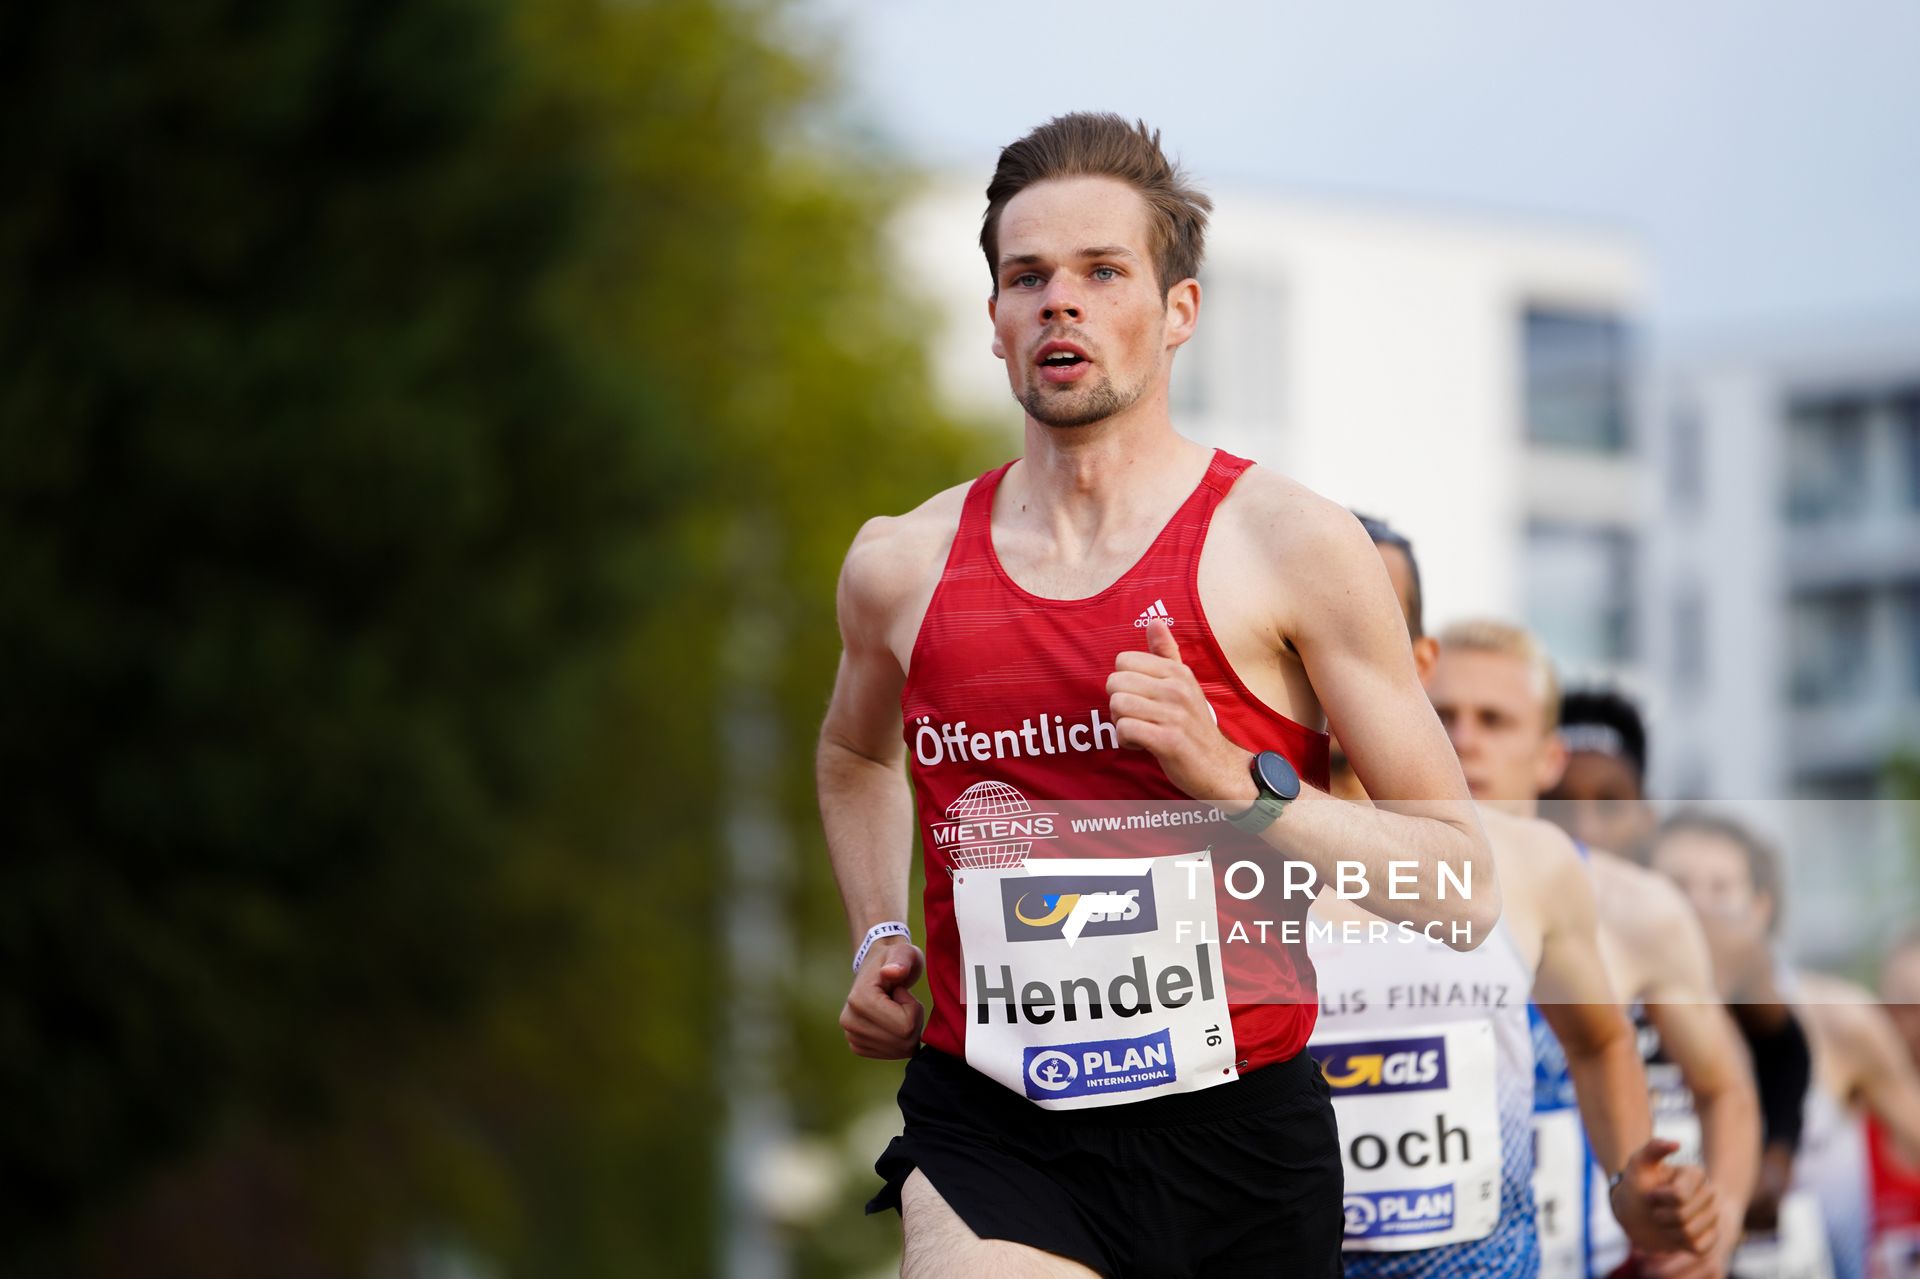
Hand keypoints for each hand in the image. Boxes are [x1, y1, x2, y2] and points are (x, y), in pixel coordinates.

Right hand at [839, 940, 925, 1058]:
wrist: (878, 970)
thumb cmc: (896, 960)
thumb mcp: (904, 952)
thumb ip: (901, 960)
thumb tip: (892, 972)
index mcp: (859, 999)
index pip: (905, 1025)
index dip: (914, 1008)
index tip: (902, 992)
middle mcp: (849, 1021)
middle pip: (903, 1042)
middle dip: (913, 1022)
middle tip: (903, 1001)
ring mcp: (851, 1036)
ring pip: (900, 1050)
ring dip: (908, 1031)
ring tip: (897, 1009)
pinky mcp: (857, 1046)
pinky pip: (893, 1055)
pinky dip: (899, 1040)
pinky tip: (892, 1022)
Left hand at [1106, 619, 1252, 802]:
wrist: (1218, 767)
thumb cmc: (1193, 724)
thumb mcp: (1184, 684)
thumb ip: (1166, 653)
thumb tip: (1154, 620)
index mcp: (1178, 671)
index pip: (1123, 660)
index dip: (1123, 682)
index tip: (1140, 698)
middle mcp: (1177, 688)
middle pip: (1115, 682)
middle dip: (1118, 704)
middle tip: (1137, 717)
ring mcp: (1174, 714)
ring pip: (1117, 705)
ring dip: (1121, 724)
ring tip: (1140, 731)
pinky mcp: (1168, 741)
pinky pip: (1125, 729)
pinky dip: (1126, 741)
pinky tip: (1141, 745)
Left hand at [1609, 1139, 1720, 1257]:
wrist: (1634, 1210)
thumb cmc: (1636, 1184)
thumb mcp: (1639, 1163)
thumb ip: (1653, 1148)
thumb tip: (1677, 1143)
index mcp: (1696, 1175)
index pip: (1679, 1196)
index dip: (1658, 1198)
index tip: (1650, 1194)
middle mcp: (1708, 1195)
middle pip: (1683, 1216)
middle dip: (1660, 1215)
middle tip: (1654, 1210)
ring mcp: (1711, 1217)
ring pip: (1690, 1233)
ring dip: (1667, 1230)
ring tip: (1662, 1221)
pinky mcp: (1710, 1237)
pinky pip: (1699, 1248)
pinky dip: (1679, 1244)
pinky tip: (1673, 1234)